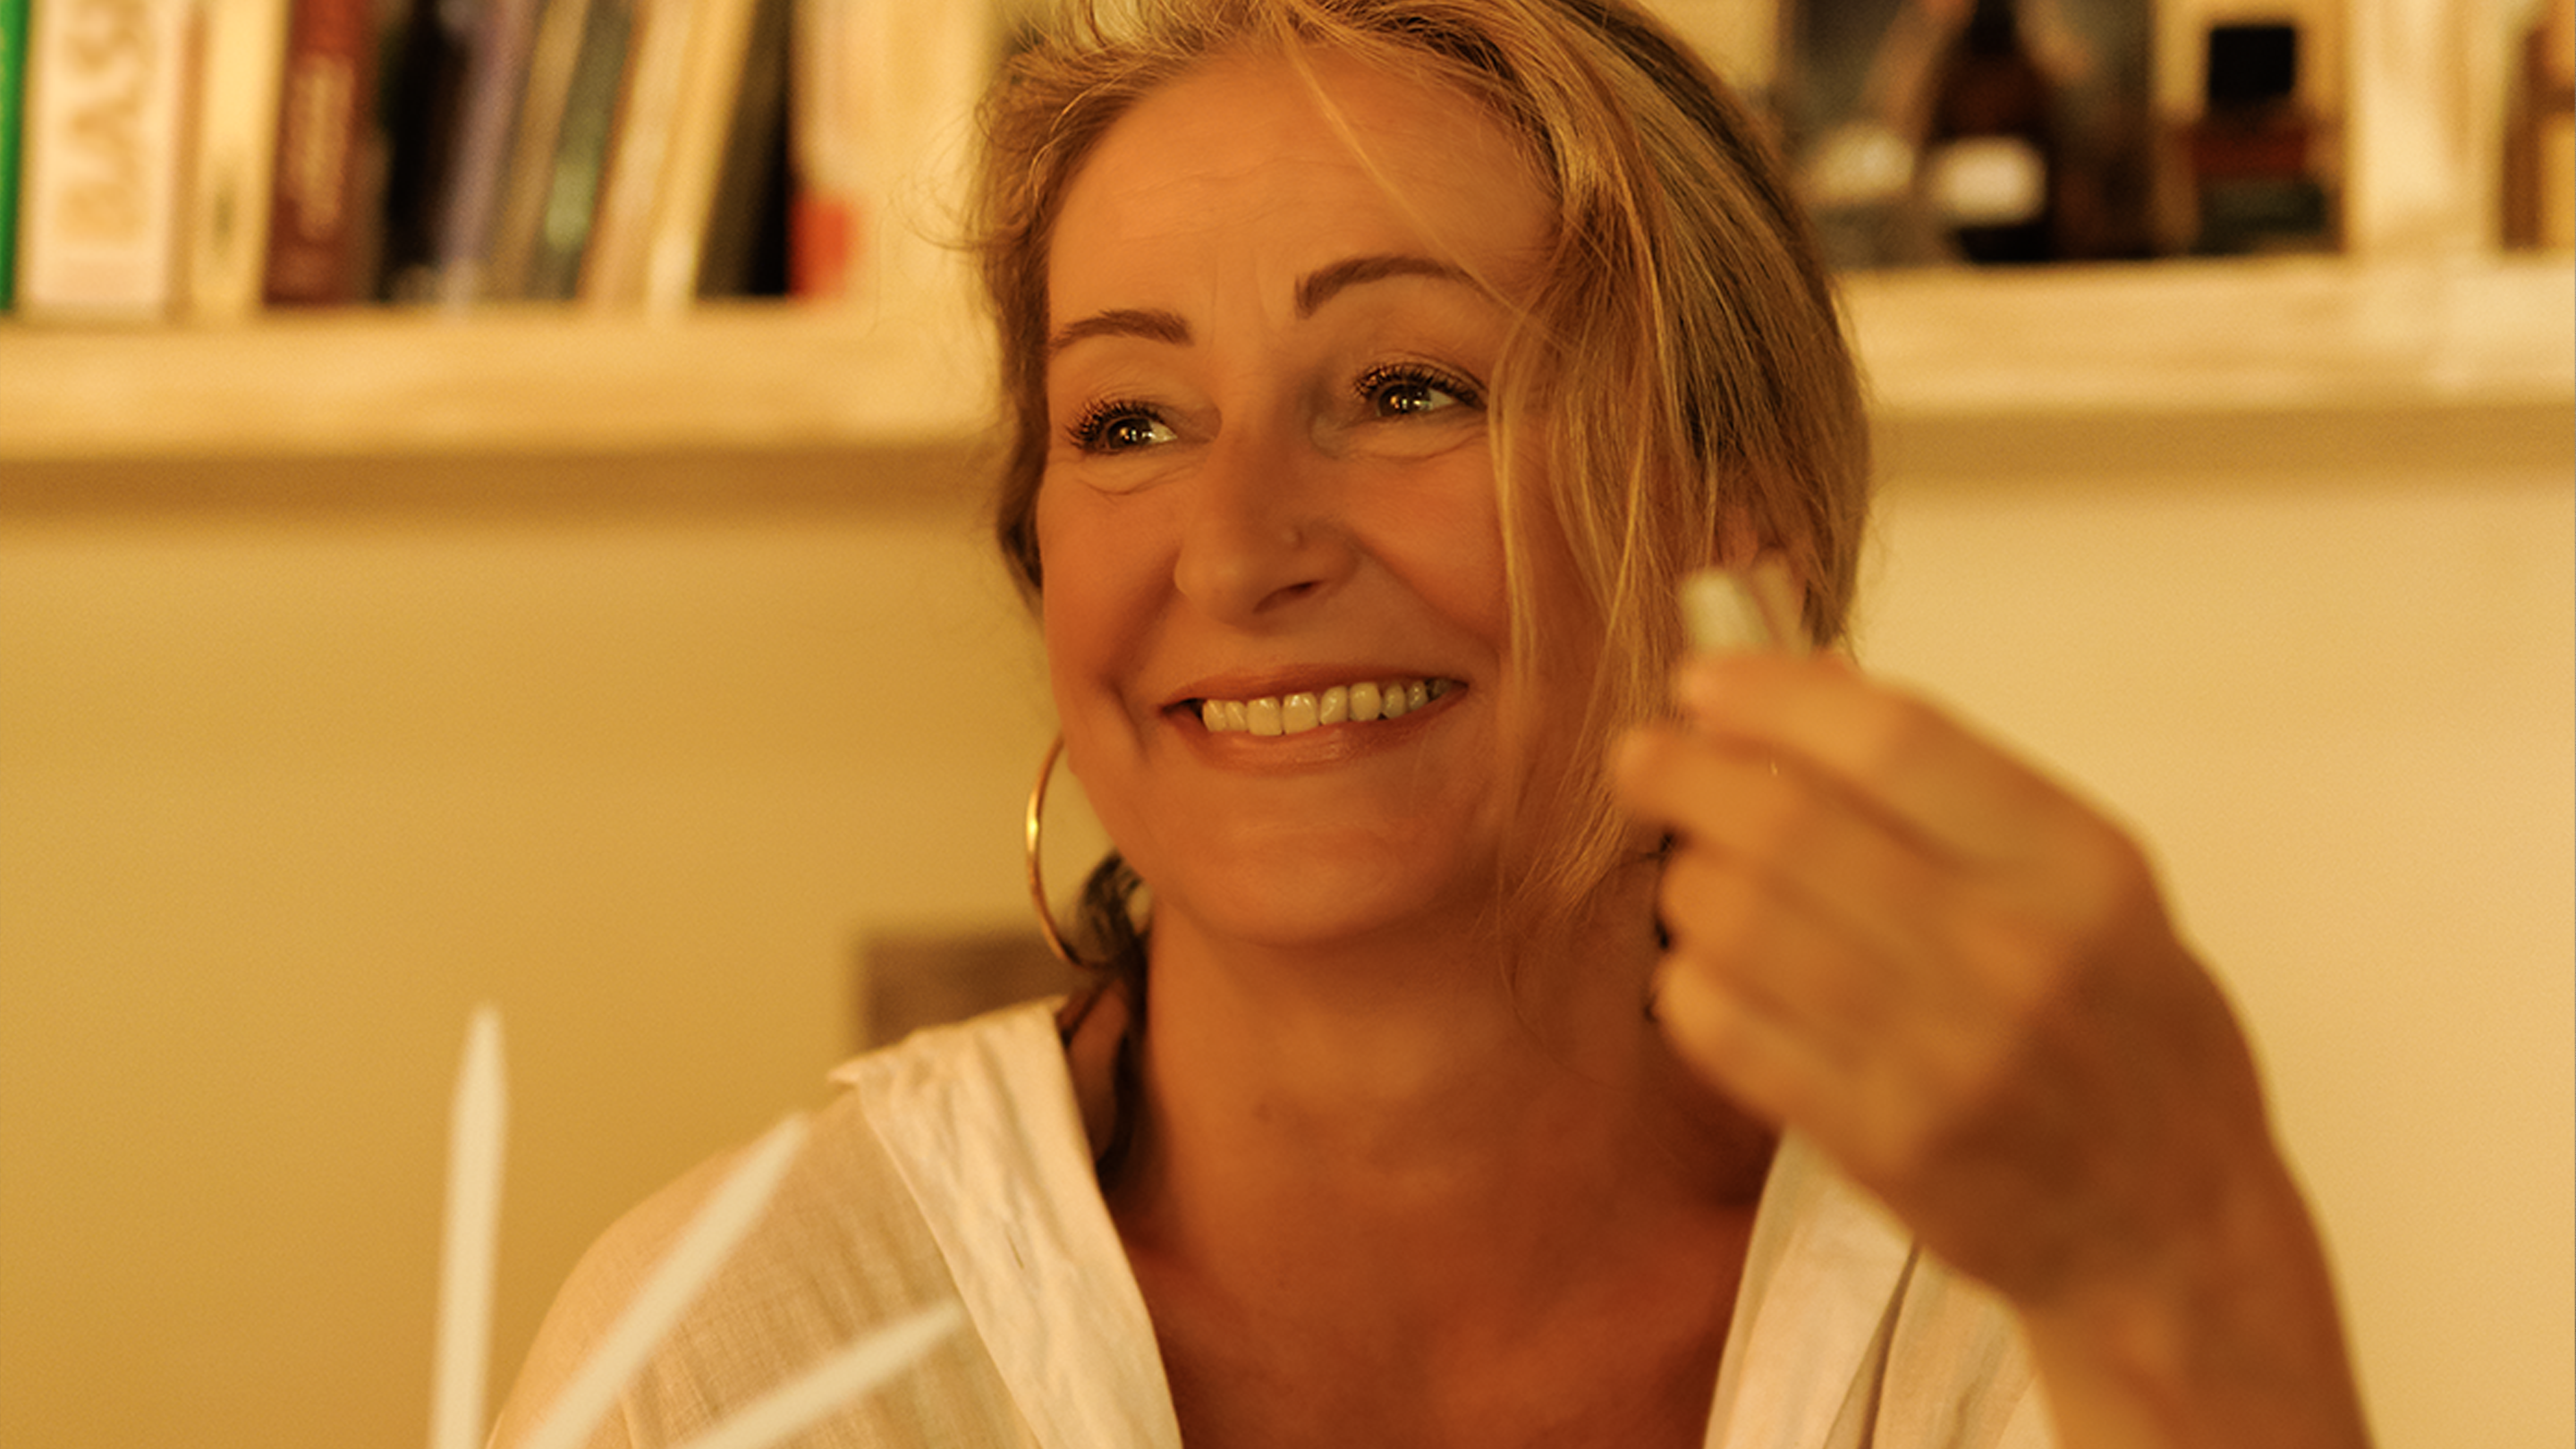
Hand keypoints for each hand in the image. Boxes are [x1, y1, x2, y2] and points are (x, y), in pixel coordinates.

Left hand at [1613, 652, 2369, 1446]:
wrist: (2172, 1226)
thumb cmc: (2128, 1034)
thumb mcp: (2091, 887)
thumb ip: (1961, 794)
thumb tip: (1806, 688)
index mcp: (2076, 865)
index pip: (1891, 740)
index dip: (1772, 697)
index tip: (1701, 683)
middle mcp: (2014, 952)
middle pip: (1791, 826)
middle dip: (1687, 776)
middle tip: (1642, 759)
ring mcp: (1944, 1056)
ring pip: (1742, 924)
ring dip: (1686, 881)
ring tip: (1690, 873)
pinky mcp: (1882, 1145)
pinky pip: (1730, 1033)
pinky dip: (1689, 984)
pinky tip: (1698, 968)